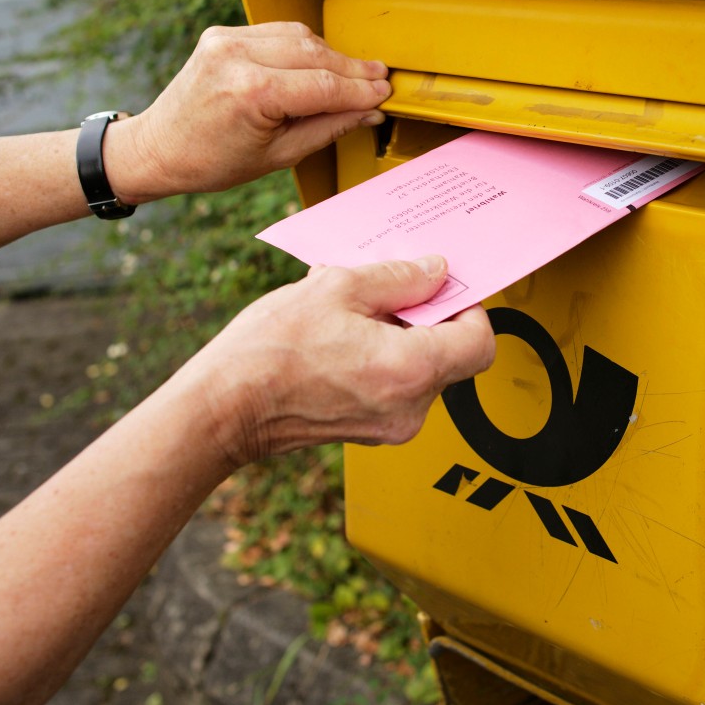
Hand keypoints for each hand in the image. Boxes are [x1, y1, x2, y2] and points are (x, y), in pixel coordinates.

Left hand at [105, 22, 391, 204]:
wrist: (160, 147)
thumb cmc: (212, 160)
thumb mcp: (280, 155)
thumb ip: (328, 127)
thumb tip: (367, 111)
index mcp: (250, 92)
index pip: (324, 85)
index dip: (361, 90)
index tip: (384, 93)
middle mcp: (236, 57)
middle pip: (315, 54)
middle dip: (352, 70)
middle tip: (379, 81)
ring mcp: (226, 40)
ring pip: (300, 37)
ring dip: (331, 56)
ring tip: (354, 76)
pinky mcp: (222, 34)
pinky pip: (277, 32)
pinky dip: (304, 46)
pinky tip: (321, 63)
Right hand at [172, 256, 495, 466]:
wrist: (224, 409)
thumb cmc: (270, 353)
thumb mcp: (337, 288)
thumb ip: (399, 278)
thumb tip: (436, 271)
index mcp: (412, 370)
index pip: (479, 340)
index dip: (467, 307)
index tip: (441, 288)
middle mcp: (412, 407)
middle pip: (452, 355)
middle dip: (427, 317)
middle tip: (386, 292)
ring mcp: (392, 426)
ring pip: (422, 369)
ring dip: (400, 336)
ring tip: (350, 315)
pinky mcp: (372, 432)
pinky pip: (397, 386)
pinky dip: (382, 359)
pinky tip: (341, 340)